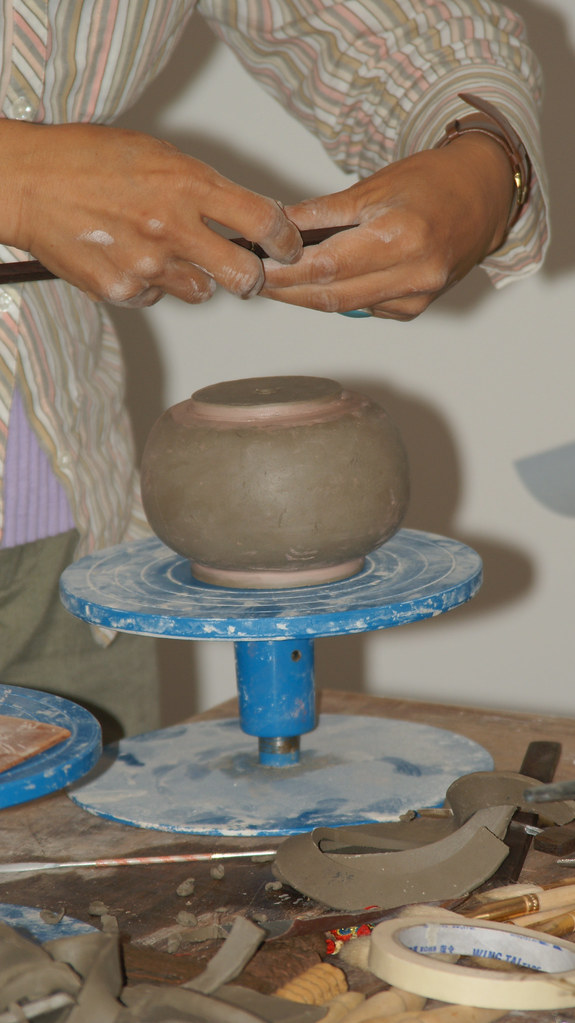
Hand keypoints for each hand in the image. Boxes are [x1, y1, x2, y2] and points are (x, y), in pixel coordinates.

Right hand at [1, 120, 301, 306]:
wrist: (28, 184)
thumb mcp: (157, 156)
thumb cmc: (87, 162)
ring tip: (165, 253)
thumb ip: (201, 188)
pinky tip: (129, 258)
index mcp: (188, 185)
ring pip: (201, 292)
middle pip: (245, 277)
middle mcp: (173, 228)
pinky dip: (151, 285)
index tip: (287, 245)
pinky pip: (157, 298)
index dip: (285, 240)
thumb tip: (241, 215)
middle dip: (252, 277)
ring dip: (195, 278)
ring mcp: (147, 265)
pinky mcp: (123, 291)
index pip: (263, 222)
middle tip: (246, 271)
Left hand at [261, 136, 514, 320]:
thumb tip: (277, 226)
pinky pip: (364, 308)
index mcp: (400, 238)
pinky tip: (315, 284)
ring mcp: (417, 297)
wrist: (484, 197)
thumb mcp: (374, 186)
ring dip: (306, 297)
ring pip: (345, 307)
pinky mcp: (415, 308)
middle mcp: (413, 274)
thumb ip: (323, 212)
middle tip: (253, 280)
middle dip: (287, 291)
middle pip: (332, 296)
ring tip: (275, 282)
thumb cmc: (433, 182)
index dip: (285, 273)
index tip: (255, 266)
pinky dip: (336, 297)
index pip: (327, 266)